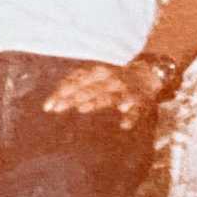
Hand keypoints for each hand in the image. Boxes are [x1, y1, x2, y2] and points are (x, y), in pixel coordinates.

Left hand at [43, 62, 159, 129]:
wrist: (149, 72)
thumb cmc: (113, 77)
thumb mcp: (95, 75)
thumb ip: (76, 85)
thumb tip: (51, 102)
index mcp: (97, 71)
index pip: (76, 81)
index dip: (61, 92)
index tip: (47, 106)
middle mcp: (110, 78)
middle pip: (89, 88)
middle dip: (72, 97)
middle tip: (57, 109)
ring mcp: (125, 89)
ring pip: (109, 96)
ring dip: (97, 101)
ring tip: (82, 108)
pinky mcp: (140, 101)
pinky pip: (136, 110)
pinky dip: (131, 116)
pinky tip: (124, 125)